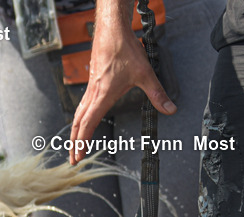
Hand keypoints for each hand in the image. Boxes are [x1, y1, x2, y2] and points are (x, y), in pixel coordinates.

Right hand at [69, 17, 175, 162]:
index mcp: (102, 96)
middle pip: (78, 123)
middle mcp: (93, 94)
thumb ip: (157, 93)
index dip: (82, 143)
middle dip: (74, 143)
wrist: (112, 29)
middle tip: (73, 160)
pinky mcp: (93, 81)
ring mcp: (91, 88)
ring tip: (74, 145)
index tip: (78, 157)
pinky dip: (79, 118)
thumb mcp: (145, 74)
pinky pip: (82, 104)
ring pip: (78, 114)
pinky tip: (83, 120)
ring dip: (75, 131)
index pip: (88, 125)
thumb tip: (170, 109)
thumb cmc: (124, 49)